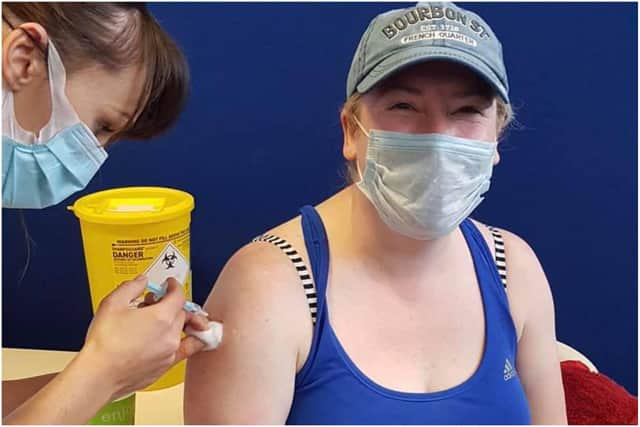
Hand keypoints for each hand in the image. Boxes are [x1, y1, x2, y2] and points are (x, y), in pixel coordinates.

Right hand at [79, 276, 208, 399]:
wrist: (98, 375)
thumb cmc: (104, 343)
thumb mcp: (113, 304)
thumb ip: (131, 287)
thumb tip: (141, 281)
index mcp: (161, 317)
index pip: (179, 296)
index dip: (174, 286)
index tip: (169, 285)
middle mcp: (170, 335)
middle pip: (180, 312)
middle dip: (169, 304)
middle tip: (152, 303)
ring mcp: (169, 353)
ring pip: (180, 330)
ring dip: (173, 322)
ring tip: (157, 321)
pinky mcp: (165, 367)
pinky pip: (184, 350)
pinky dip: (185, 341)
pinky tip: (182, 339)